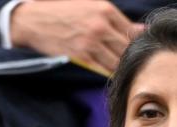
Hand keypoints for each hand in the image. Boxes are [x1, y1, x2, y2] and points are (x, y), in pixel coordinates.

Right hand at [9, 0, 143, 73]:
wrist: (35, 20)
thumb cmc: (64, 11)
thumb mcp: (91, 7)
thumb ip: (116, 19)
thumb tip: (142, 30)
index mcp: (105, 9)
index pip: (132, 30)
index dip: (136, 42)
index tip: (136, 47)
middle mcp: (100, 25)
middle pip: (127, 47)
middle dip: (130, 55)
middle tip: (132, 61)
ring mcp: (91, 42)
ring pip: (117, 60)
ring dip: (120, 65)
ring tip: (121, 67)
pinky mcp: (82, 55)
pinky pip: (104, 68)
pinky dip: (108, 70)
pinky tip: (109, 69)